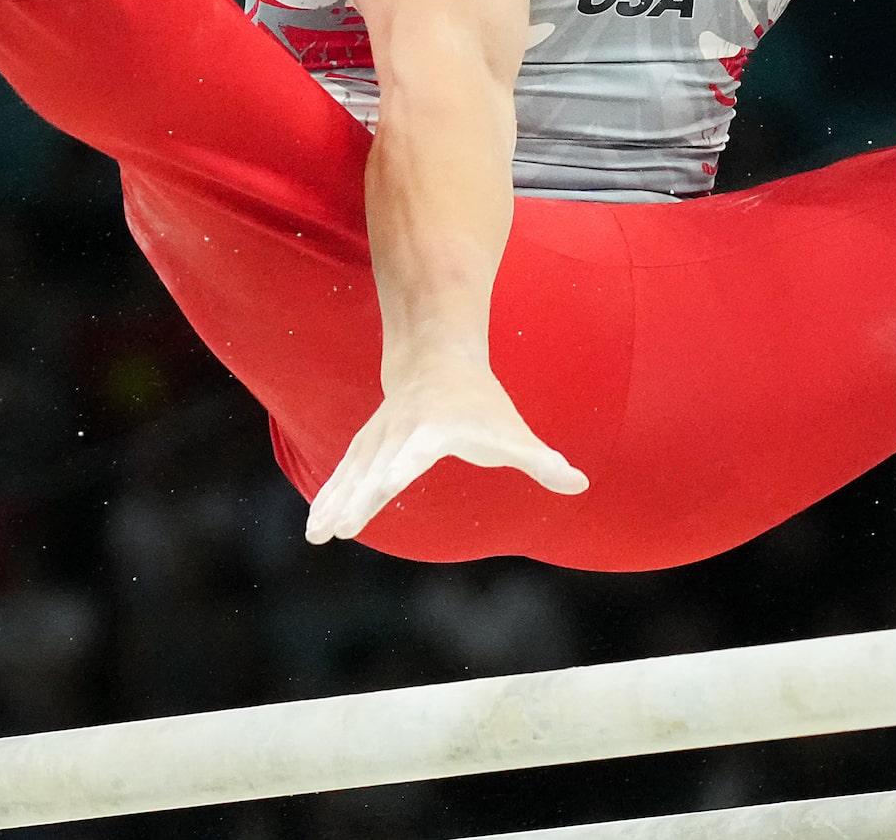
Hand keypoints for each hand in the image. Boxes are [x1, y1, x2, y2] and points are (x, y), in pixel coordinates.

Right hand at [305, 352, 588, 543]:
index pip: (416, 452)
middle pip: (376, 468)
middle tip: (342, 529)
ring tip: (317, 536)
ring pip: (352, 473)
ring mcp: (378, 437)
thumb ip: (542, 461)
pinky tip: (316, 526)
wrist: (437, 358)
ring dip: (333, 503)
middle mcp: (400, 432)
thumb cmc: (481, 404)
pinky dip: (327, 496)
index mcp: (435, 429)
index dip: (400, 468)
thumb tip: (579, 484)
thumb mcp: (513, 431)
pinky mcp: (365, 444)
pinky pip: (342, 472)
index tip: (384, 483)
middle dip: (358, 497)